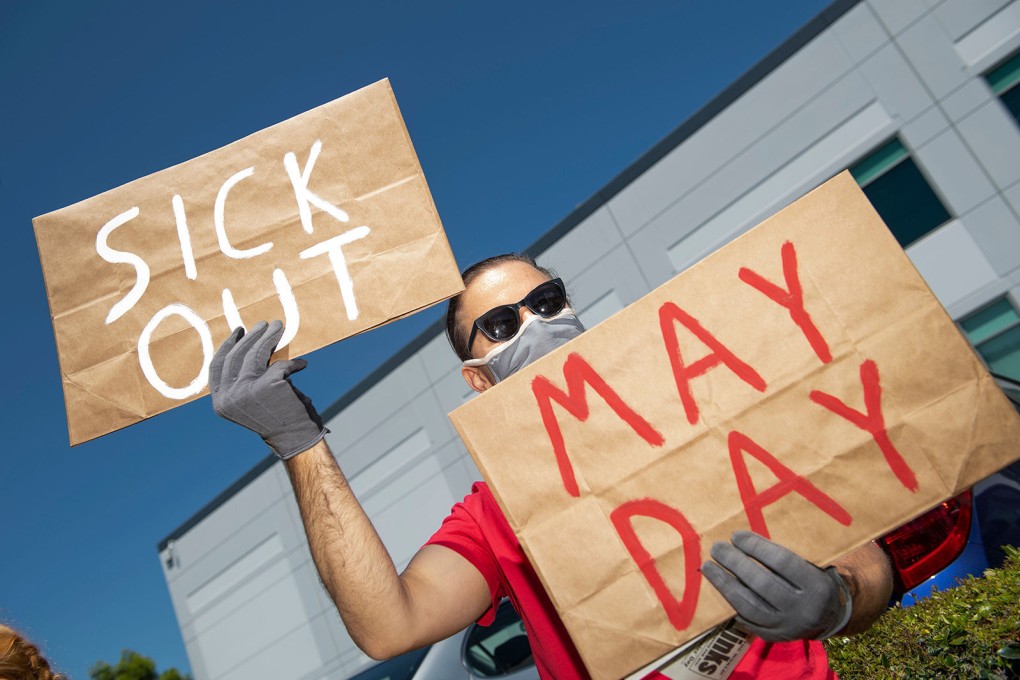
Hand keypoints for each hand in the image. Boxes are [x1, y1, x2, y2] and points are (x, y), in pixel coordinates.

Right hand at [210, 320, 325, 458]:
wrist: (294, 438)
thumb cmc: (274, 417)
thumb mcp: (249, 399)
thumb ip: (242, 379)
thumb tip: (246, 344)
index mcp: (220, 402)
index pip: (217, 366)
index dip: (227, 346)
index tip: (238, 331)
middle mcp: (228, 397)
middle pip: (237, 355)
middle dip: (252, 336)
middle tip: (264, 324)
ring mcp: (246, 390)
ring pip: (256, 354)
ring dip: (269, 337)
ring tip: (279, 326)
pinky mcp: (268, 385)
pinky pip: (281, 365)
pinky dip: (294, 364)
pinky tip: (301, 365)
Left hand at [702, 531, 851, 641]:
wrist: (828, 617)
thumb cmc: (812, 580)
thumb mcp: (808, 565)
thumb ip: (780, 556)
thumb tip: (741, 539)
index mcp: (816, 585)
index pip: (783, 562)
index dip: (757, 547)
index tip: (736, 535)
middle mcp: (803, 609)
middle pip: (763, 584)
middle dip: (736, 564)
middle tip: (717, 547)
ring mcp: (786, 626)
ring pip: (750, 606)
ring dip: (725, 584)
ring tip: (708, 566)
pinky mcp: (772, 636)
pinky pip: (745, 619)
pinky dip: (730, 600)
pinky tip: (719, 584)